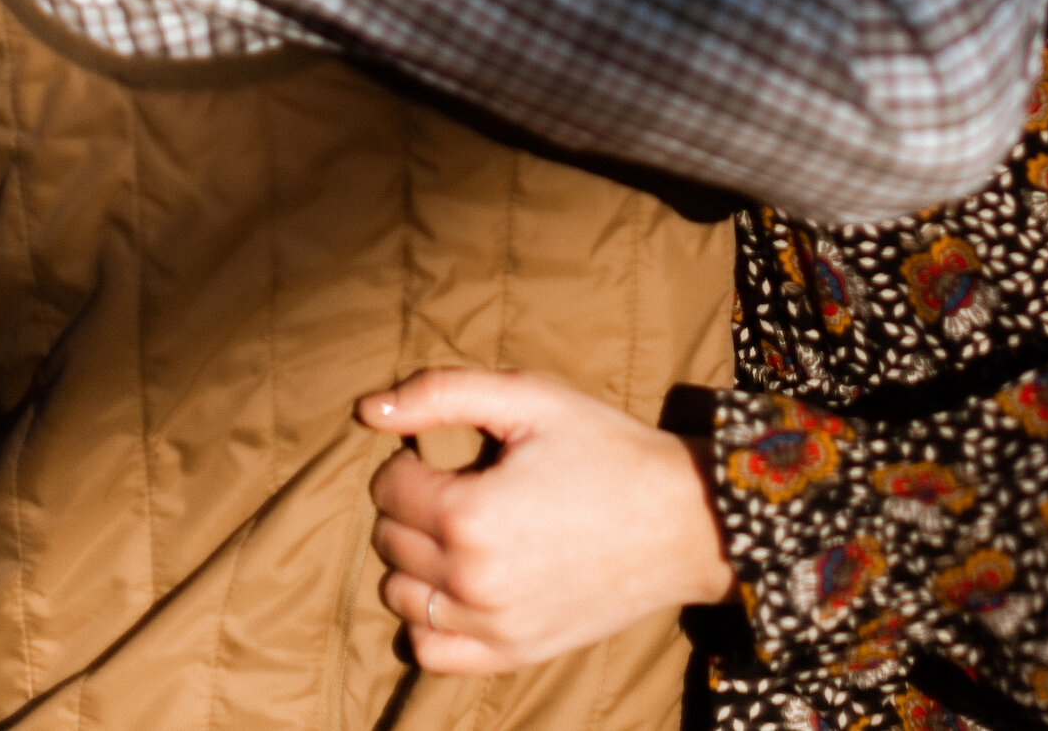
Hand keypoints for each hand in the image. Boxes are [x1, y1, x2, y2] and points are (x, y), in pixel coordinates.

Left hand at [356, 368, 733, 674]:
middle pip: (391, 541)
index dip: (409, 461)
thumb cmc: (605, 449)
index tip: (444, 454)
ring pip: (402, 596)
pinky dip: (429, 619)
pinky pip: (430, 650)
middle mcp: (471, 580)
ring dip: (416, 561)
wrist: (679, 520)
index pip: (389, 488)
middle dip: (412, 507)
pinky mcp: (511, 654)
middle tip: (459, 486)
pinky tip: (460, 584)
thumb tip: (368, 410)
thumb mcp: (530, 400)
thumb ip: (442, 394)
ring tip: (462, 532)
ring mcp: (490, 626)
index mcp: (469, 514)